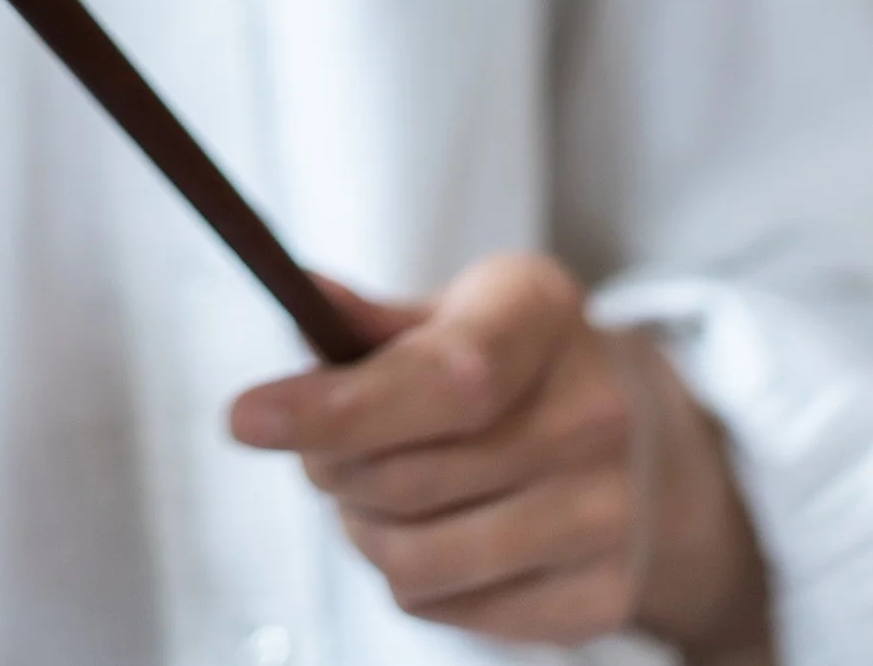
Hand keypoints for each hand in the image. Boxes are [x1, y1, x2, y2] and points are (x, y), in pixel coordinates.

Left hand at [229, 255, 769, 658]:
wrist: (659, 447)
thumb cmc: (528, 364)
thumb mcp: (463, 309)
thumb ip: (372, 318)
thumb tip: (294, 294)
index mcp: (544, 313)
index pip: (444, 378)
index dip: (339, 407)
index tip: (245, 418)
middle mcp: (592, 415)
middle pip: (410, 477)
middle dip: (329, 467)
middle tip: (319, 449)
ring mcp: (607, 518)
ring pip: (418, 559)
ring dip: (360, 530)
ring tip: (369, 494)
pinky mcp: (600, 600)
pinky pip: (448, 610)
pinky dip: (408, 578)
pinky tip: (428, 530)